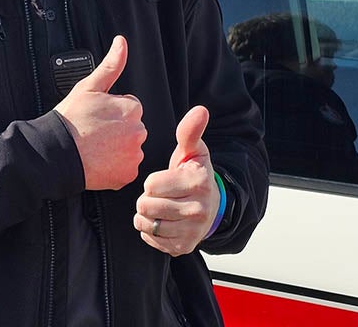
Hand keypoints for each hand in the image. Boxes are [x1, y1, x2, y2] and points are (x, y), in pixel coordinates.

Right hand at [54, 35, 146, 189]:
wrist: (55, 152)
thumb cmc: (70, 118)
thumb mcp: (89, 86)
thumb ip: (111, 64)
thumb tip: (121, 42)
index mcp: (131, 108)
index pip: (130, 107)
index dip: (112, 111)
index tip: (97, 116)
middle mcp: (138, 132)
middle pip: (132, 128)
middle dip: (117, 129)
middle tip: (95, 132)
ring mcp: (133, 155)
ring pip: (130, 148)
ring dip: (118, 148)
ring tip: (95, 147)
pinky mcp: (127, 175)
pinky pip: (126, 168)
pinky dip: (115, 167)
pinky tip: (99, 161)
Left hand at [133, 105, 219, 255]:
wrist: (211, 205)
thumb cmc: (194, 173)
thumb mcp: (193, 150)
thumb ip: (190, 131)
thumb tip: (200, 110)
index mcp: (197, 183)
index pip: (151, 184)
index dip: (151, 180)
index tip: (162, 179)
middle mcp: (198, 209)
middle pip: (146, 205)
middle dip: (147, 198)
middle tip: (159, 194)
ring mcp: (191, 231)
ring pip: (147, 224)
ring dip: (146, 215)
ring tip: (158, 206)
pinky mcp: (183, 247)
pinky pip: (151, 240)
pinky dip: (150, 231)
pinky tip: (161, 220)